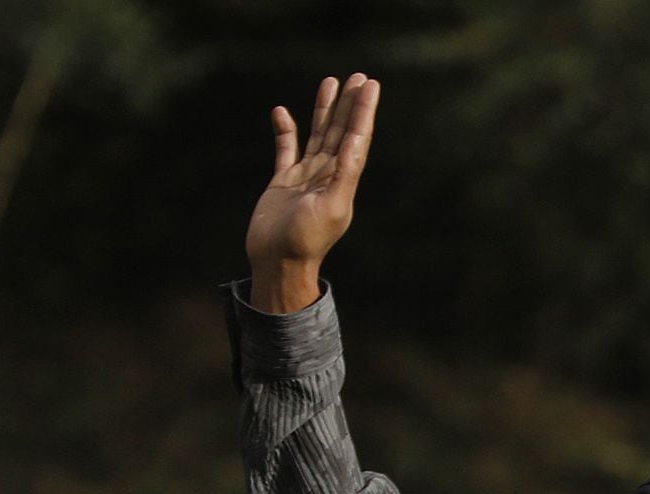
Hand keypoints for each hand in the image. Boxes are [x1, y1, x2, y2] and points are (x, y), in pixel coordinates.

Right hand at [245, 73, 380, 312]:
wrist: (278, 261)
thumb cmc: (305, 240)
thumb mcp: (331, 208)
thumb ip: (344, 175)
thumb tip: (356, 145)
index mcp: (343, 180)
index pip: (358, 138)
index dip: (364, 111)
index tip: (371, 86)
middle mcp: (328, 174)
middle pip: (341, 130)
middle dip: (350, 104)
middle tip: (359, 77)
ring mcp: (305, 176)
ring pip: (318, 134)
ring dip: (325, 109)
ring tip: (331, 82)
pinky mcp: (283, 181)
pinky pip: (285, 149)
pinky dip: (285, 130)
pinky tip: (282, 111)